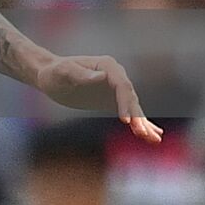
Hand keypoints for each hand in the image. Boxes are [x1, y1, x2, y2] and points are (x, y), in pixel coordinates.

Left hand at [35, 55, 162, 142]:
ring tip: (153, 139)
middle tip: (141, 133)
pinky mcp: (114, 100)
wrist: (50, 77)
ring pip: (134, 107)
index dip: (125, 103)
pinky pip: (130, 112)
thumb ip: (80, 74)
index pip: (122, 86)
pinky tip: (154, 135)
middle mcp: (116, 75)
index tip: (125, 121)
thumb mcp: (63, 72)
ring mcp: (117, 88)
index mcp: (107, 66)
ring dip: (143, 123)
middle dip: (137, 116)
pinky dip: (142, 123)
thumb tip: (102, 77)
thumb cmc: (54, 73)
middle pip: (131, 97)